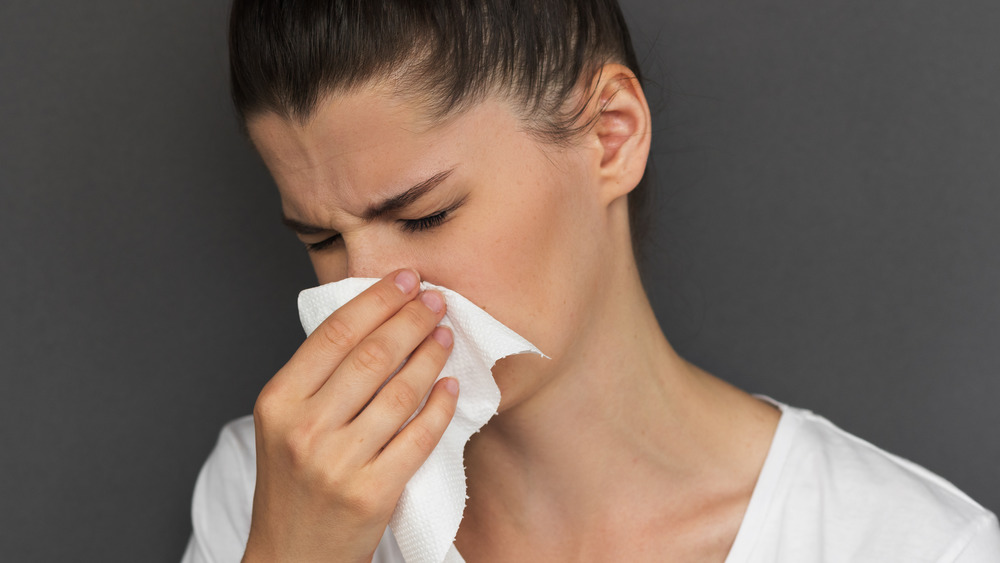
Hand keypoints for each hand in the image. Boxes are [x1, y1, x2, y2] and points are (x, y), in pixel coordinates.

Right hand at [243, 270, 457, 562]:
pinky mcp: (372, 493)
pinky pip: (418, 437)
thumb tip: (373, 320)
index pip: (334, 334)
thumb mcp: (284, 425)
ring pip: (400, 392)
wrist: (292, 556)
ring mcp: (338, 463)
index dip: (376, 300)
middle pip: (371, 356)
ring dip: (430, 355)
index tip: (406, 279)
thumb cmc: (294, 485)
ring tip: (445, 335)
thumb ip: (317, 379)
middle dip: (411, 319)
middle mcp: (303, 430)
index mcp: (277, 402)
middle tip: (436, 300)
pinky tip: (451, 385)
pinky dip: (440, 406)